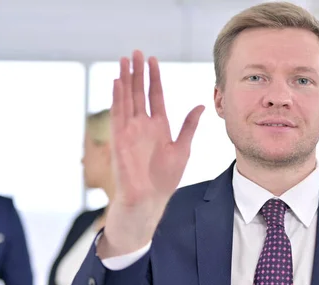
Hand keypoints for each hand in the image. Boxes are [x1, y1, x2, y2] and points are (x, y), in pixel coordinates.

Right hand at [99, 50, 204, 257]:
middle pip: (139, 92)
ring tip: (125, 60)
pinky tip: (118, 82)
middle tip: (136, 52)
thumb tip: (200, 105)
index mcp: (159, 126)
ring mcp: (130, 130)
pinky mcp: (120, 139)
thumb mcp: (183, 148)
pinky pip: (118, 114)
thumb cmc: (165, 179)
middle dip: (138, 72)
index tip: (153, 60)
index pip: (155, 95)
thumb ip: (189, 126)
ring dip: (125, 80)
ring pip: (127, 99)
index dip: (154, 78)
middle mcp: (143, 125)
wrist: (149, 199)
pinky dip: (118, 98)